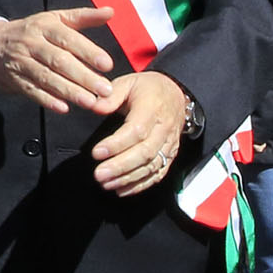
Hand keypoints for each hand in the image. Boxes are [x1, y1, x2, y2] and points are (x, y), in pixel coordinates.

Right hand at [0, 8, 117, 114]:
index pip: (68, 39)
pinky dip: (47, 100)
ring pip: (46, 77)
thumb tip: (110, 12)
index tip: (107, 64)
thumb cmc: (30, 31)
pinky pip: (31, 91)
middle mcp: (31, 43)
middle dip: (83, 76)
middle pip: (59, 61)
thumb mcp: (54, 18)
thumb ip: (83, 16)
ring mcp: (21, 62)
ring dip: (69, 91)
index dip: (88, 52)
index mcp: (44, 26)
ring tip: (90, 101)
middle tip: (105, 89)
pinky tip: (63, 107)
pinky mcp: (14, 79)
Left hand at [90, 70, 190, 196]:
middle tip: (98, 175)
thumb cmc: (147, 89)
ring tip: (105, 184)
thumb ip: (111, 96)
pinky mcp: (170, 155)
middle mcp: (164, 130)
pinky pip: (158, 174)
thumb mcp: (128, 82)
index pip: (136, 131)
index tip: (96, 153)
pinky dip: (141, 185)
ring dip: (128, 178)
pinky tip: (121, 190)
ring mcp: (169, 145)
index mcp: (152, 109)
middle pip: (144, 153)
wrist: (177, 94)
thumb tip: (95, 107)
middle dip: (120, 166)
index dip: (116, 144)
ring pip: (151, 166)